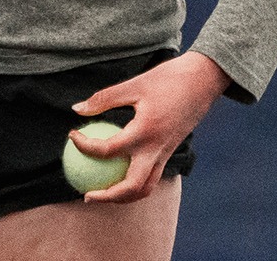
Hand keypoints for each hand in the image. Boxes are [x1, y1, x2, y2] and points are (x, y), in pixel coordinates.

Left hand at [68, 50, 231, 203]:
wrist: (204, 80)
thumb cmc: (167, 78)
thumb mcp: (134, 84)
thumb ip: (104, 99)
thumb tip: (77, 110)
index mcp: (145, 132)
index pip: (109, 150)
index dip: (85, 147)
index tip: (72, 137)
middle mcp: (156, 149)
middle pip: (131, 187)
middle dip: (107, 197)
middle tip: (86, 194)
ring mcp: (166, 154)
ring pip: (145, 188)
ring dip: (123, 197)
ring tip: (102, 193)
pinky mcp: (170, 152)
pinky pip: (152, 176)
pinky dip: (135, 183)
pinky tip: (119, 173)